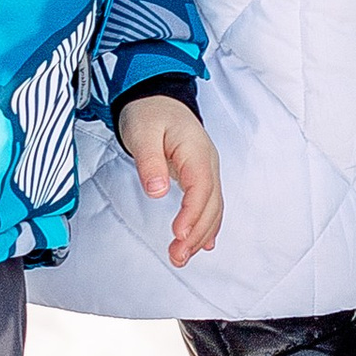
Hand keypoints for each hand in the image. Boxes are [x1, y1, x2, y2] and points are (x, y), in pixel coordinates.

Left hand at [115, 97, 223, 267]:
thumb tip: (157, 190)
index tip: (179, 234)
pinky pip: (210, 205)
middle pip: (211, 204)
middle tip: (177, 256)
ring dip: (200, 235)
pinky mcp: (200, 178)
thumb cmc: (149, 114)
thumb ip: (150, 162)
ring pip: (213, 208)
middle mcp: (208, 163)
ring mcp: (207, 171)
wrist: (158, 99)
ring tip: (181, 257)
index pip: (201, 187)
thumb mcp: (142, 132)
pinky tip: (203, 245)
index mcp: (196, 151)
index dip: (193, 213)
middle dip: (197, 233)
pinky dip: (207, 226)